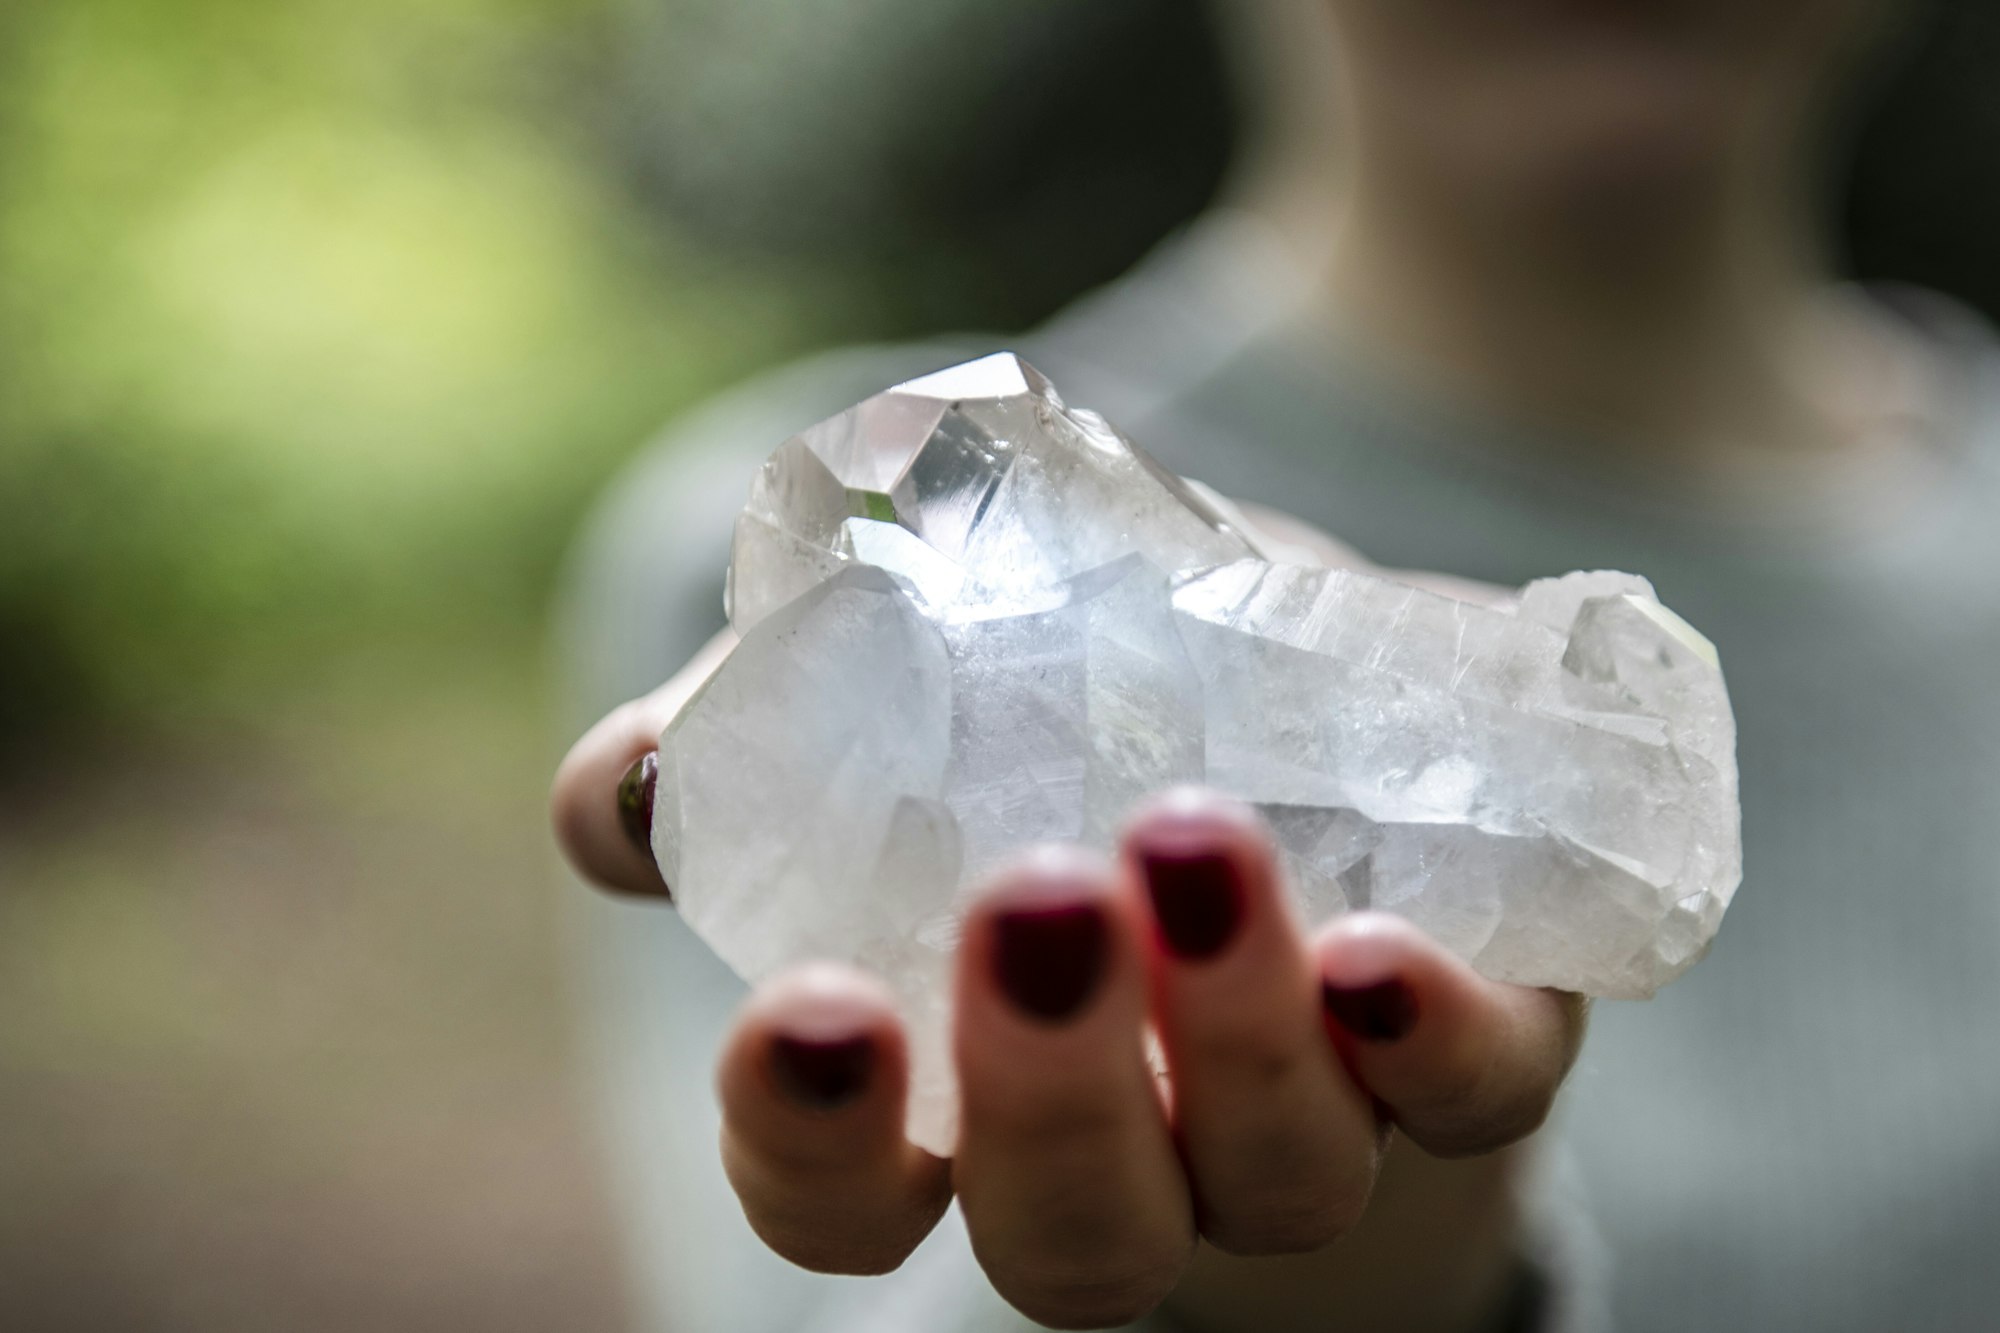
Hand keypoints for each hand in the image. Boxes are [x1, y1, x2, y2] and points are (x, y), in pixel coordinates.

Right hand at [554, 658, 1585, 1330]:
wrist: (1309, 703)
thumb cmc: (1051, 719)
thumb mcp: (886, 697)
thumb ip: (737, 743)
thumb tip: (627, 786)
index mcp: (956, 1093)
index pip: (847, 1202)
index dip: (813, 1147)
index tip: (812, 1014)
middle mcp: (1136, 1145)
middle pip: (1073, 1235)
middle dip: (1048, 1098)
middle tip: (1032, 901)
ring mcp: (1310, 1105)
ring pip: (1275, 1177)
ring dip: (1233, 1038)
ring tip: (1191, 842)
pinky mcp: (1466, 1036)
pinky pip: (1472, 1095)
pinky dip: (1436, 1045)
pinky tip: (1386, 955)